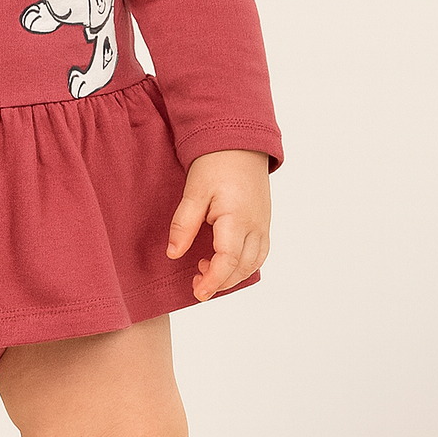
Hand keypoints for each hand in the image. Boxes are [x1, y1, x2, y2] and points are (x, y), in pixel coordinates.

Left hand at [166, 149, 270, 301]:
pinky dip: (243, 264)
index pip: (228, 261)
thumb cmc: (215, 164)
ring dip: (232, 275)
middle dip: (219, 282)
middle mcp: (256, 226)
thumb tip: (174, 254)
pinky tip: (224, 260)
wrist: (239, 144)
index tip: (197, 292)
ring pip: (253, 263)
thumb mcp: (194, 191)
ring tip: (205, 268)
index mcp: (237, 219)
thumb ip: (184, 224)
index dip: (213, 281)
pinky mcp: (264, 222)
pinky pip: (259, 253)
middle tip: (194, 280)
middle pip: (242, 268)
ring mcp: (263, 224)